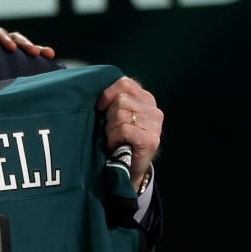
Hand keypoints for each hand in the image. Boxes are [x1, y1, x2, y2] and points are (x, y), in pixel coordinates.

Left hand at [0, 18, 55, 59]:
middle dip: (26, 45)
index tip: (11, 49)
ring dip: (34, 49)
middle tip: (36, 53)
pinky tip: (45, 61)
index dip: (4, 40)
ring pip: (19, 46)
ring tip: (49, 54)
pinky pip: (16, 58)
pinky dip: (29, 58)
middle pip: (14, 38)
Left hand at [97, 76, 161, 190]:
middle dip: (108, 116)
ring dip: (110, 129)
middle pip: (120, 100)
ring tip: (113, 138)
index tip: (100, 108)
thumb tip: (96, 91)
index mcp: (146, 99)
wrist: (129, 168)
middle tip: (110, 129)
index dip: (107, 94)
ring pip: (120, 114)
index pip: (125, 83)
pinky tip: (115, 145)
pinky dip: (114, 138)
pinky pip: (124, 129)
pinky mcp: (150, 139)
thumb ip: (114, 100)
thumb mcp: (118, 115)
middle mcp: (154, 110)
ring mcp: (155, 125)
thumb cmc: (120, 139)